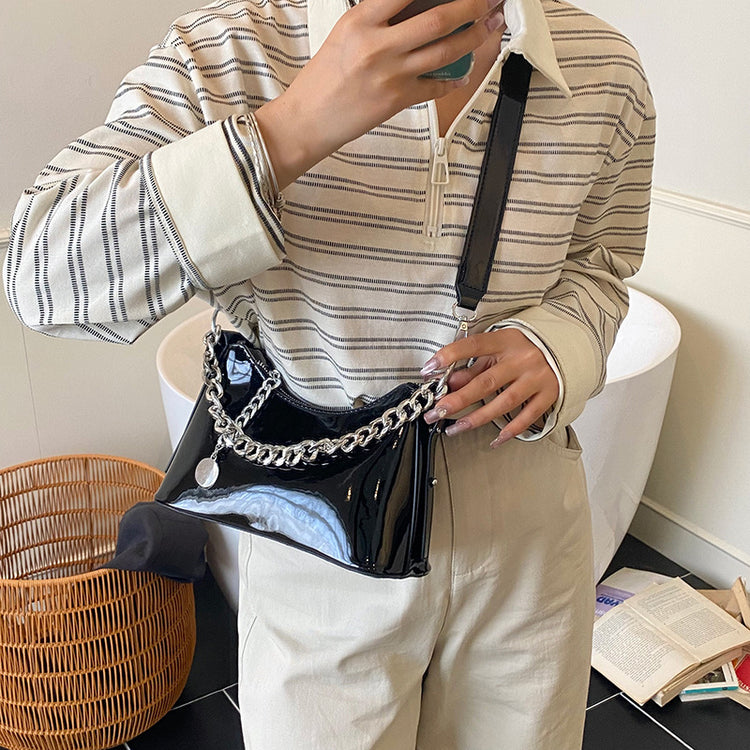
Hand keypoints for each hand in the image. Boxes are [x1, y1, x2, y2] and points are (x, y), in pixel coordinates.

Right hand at [255, 0, 504, 187]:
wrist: (308, 120)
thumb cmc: (323, 78)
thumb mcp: (345, 33)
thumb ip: (378, 18)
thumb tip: (417, 7)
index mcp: (360, 20)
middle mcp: (378, 45)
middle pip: (438, 19)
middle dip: (471, 6)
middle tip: (488, 0)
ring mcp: (391, 75)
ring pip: (444, 52)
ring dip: (473, 38)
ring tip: (489, 27)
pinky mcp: (397, 100)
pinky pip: (436, 86)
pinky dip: (454, 78)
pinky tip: (464, 72)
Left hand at [420, 328, 558, 445]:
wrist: (566, 348)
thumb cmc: (525, 348)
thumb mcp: (498, 349)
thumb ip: (473, 365)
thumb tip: (448, 382)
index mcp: (505, 341)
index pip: (473, 346)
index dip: (449, 356)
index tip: (428, 369)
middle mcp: (522, 359)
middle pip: (485, 382)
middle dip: (458, 400)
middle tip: (436, 413)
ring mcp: (537, 378)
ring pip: (503, 403)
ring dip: (476, 419)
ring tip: (454, 429)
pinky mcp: (549, 395)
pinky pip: (527, 417)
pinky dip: (510, 430)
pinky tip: (494, 439)